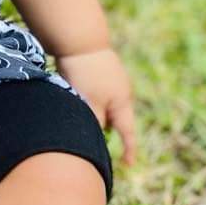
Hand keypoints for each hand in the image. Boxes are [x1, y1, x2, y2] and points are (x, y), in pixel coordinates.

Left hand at [55, 47, 137, 166]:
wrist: (79, 39)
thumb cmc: (84, 74)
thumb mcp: (88, 104)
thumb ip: (94, 124)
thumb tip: (95, 138)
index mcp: (122, 102)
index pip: (128, 132)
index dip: (129, 150)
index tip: (129, 165)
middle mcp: (122, 92)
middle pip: (115, 120)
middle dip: (105, 131)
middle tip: (91, 139)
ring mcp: (113, 80)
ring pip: (105, 107)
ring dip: (96, 115)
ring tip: (79, 114)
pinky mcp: (102, 72)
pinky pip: (99, 95)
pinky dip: (91, 102)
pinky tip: (76, 97)